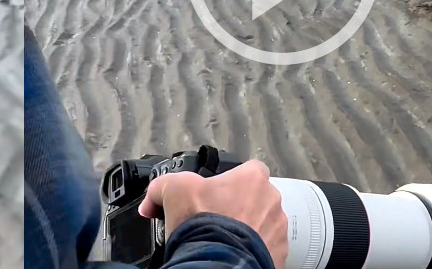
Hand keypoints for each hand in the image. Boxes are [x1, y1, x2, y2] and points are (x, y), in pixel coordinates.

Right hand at [138, 160, 288, 267]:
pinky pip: (267, 246)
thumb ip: (162, 185)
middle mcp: (271, 199)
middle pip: (255, 198)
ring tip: (225, 239)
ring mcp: (278, 228)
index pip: (246, 171)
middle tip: (216, 220)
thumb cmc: (203, 224)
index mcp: (253, 178)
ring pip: (263, 223)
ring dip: (248, 229)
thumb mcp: (173, 191)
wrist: (218, 264)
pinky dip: (253, 249)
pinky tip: (235, 253)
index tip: (214, 196)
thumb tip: (152, 200)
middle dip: (238, 207)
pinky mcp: (279, 252)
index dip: (228, 183)